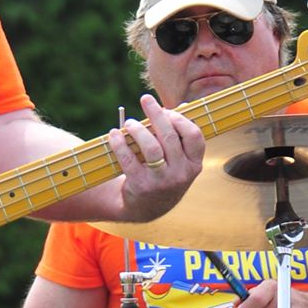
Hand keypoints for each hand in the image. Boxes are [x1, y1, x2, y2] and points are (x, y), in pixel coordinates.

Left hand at [106, 95, 204, 222]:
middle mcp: (181, 173)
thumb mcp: (179, 161)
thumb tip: (180, 106)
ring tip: (129, 123)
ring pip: (151, 147)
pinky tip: (114, 135)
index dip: (180, 118)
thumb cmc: (164, 174)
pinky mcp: (141, 186)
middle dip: (156, 114)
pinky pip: (129, 160)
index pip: (194, 135)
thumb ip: (178, 137)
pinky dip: (120, 144)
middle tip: (145, 99)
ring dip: (138, 129)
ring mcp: (162, 181)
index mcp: (194, 164)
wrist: (148, 208)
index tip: (166, 109)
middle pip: (169, 136)